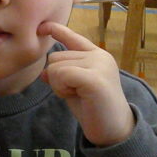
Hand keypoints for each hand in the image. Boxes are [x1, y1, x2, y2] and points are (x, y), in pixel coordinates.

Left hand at [38, 22, 134, 146]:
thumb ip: (62, 75)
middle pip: (55, 57)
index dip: (57, 30)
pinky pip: (61, 74)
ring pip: (56, 66)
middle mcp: (99, 56)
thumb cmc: (93, 109)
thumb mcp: (73, 88)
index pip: (73, 38)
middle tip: (76, 92)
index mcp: (97, 55)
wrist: (113, 130)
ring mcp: (99, 65)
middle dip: (57, 78)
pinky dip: (62, 88)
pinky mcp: (94, 78)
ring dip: (59, 85)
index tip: (43, 26)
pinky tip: (77, 95)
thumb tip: (44, 72)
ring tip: (79, 95)